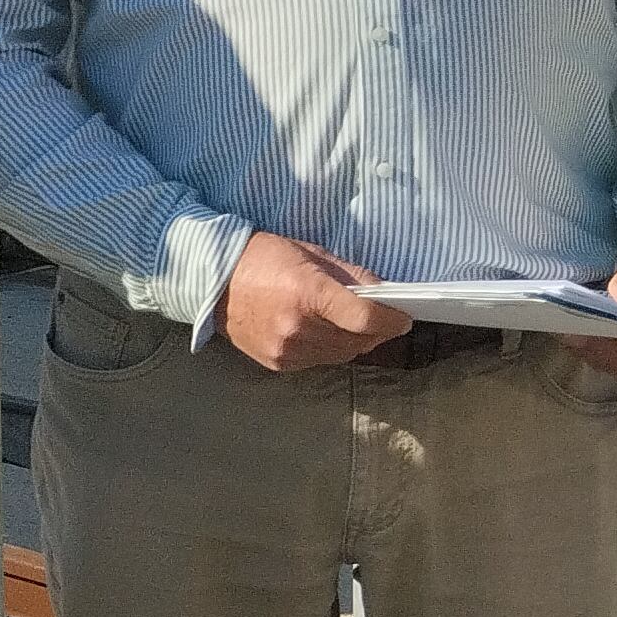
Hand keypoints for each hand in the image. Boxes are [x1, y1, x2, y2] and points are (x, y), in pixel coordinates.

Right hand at [218, 231, 412, 372]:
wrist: (212, 279)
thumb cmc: (262, 257)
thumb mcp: (311, 254)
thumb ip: (350, 275)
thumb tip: (383, 292)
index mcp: (308, 293)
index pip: (365, 317)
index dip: (392, 320)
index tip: (404, 318)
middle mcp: (298, 327)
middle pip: (357, 341)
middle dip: (374, 331)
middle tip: (378, 318)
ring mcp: (286, 349)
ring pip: (341, 355)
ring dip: (352, 342)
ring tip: (347, 325)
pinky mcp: (277, 363)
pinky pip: (318, 362)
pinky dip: (327, 350)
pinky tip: (319, 333)